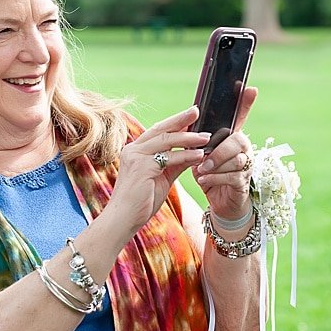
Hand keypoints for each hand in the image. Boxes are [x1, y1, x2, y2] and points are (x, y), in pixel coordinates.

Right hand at [101, 107, 210, 241]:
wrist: (124, 219)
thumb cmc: (141, 201)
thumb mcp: (161, 178)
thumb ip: (175, 165)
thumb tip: (193, 153)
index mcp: (136, 151)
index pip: (158, 131)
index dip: (174, 122)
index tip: (191, 116)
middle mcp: (133, 150)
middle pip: (161, 129)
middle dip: (180, 119)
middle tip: (197, 111)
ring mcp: (136, 157)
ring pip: (167, 141)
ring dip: (189, 138)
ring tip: (206, 137)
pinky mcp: (142, 167)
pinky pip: (169, 157)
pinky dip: (186, 155)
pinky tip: (200, 155)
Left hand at [192, 86, 258, 221]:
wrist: (220, 203)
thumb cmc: (211, 175)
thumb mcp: (202, 154)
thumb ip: (197, 139)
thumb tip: (186, 120)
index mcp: (233, 138)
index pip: (240, 117)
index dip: (246, 103)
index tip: (250, 88)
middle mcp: (244, 149)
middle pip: (237, 140)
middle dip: (218, 150)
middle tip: (202, 158)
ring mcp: (247, 166)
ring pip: (235, 160)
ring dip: (215, 165)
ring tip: (201, 171)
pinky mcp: (244, 183)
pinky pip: (232, 176)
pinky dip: (215, 178)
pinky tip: (205, 180)